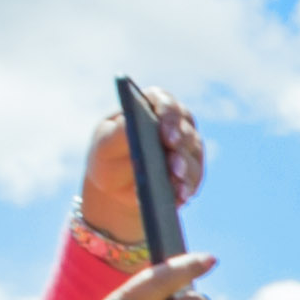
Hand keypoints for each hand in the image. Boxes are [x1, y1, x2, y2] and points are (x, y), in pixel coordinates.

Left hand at [73, 94, 200, 247]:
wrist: (115, 185)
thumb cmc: (108, 155)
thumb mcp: (104, 143)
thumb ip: (117, 132)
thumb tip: (129, 122)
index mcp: (151, 106)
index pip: (165, 103)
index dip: (169, 117)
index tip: (166, 135)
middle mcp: (175, 123)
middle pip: (185, 132)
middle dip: (180, 151)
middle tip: (174, 166)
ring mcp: (187, 147)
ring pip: (193, 157)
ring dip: (186, 172)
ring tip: (177, 186)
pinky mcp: (192, 171)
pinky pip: (194, 179)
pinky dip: (187, 188)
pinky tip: (181, 196)